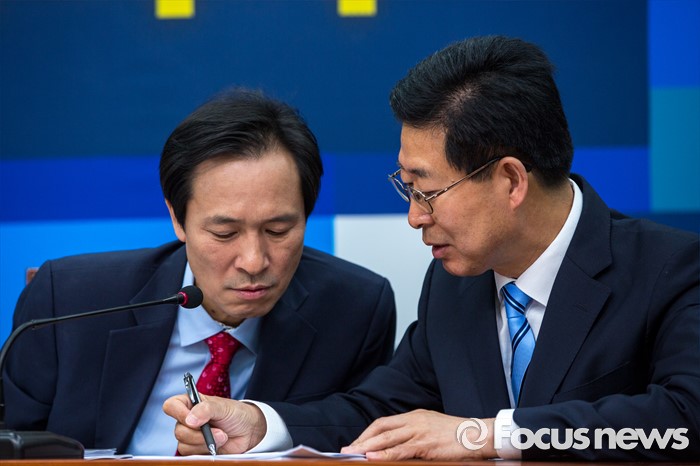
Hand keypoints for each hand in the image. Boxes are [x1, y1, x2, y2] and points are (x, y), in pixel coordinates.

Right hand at [163, 394, 266, 454]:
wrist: (248, 430)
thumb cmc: (235, 414)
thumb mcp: (223, 407)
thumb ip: (206, 410)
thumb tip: (190, 420)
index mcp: (190, 403)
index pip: (171, 406)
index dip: (178, 413)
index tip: (193, 419)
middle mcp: (187, 419)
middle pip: (178, 430)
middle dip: (199, 433)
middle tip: (217, 430)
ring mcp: (191, 435)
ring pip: (183, 445)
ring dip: (205, 442)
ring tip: (221, 436)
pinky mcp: (197, 448)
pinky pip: (191, 454)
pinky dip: (206, 450)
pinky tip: (217, 444)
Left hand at [340, 409, 495, 460]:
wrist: (477, 435)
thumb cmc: (457, 435)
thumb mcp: (431, 429)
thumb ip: (414, 434)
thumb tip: (396, 446)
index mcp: (414, 415)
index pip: (384, 422)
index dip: (368, 433)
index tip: (357, 443)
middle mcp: (413, 420)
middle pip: (381, 428)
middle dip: (362, 440)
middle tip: (347, 449)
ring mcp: (419, 431)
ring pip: (387, 438)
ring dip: (367, 447)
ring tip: (353, 454)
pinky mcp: (425, 444)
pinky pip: (400, 450)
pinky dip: (384, 454)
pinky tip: (373, 458)